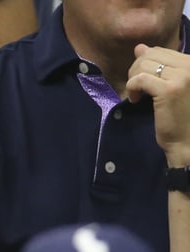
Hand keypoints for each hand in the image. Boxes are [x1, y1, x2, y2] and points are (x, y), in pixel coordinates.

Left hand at [127, 45, 189, 165]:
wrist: (188, 140)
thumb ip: (158, 65)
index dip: (145, 64)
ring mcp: (182, 76)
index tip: (145, 82)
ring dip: (133, 79)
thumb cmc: (181, 114)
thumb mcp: (170, 85)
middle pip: (151, 54)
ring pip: (144, 65)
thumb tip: (140, 47)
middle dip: (137, 70)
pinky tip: (136, 99)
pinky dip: (132, 88)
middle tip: (137, 88)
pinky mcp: (169, 90)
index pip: (161, 50)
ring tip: (138, 94)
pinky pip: (140, 79)